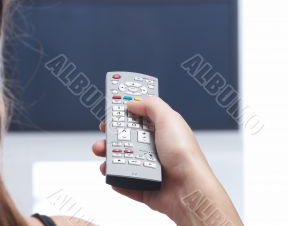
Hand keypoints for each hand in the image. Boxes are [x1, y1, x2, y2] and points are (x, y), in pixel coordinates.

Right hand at [92, 97, 241, 224]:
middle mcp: (154, 148)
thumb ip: (151, 105)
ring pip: (121, 159)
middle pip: (125, 138)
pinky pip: (123, 181)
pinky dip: (115, 178)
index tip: (111, 110)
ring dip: (108, 156)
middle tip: (104, 131)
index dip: (124, 113)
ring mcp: (148, 168)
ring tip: (103, 153)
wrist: (189, 190)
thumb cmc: (185, 156)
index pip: (139, 117)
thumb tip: (133, 102)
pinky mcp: (143, 186)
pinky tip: (112, 173)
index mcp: (161, 130)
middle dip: (111, 134)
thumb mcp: (169, 119)